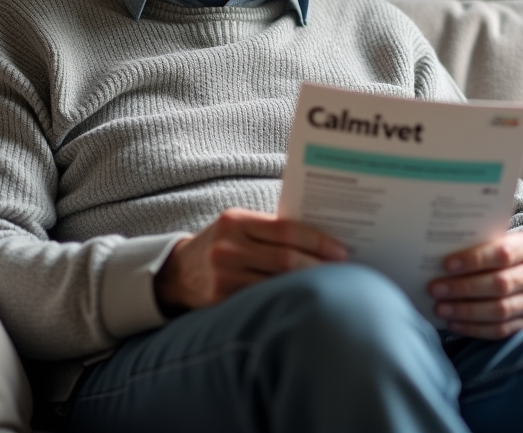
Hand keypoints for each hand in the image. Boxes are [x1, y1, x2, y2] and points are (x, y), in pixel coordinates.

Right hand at [154, 208, 347, 314]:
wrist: (178, 272)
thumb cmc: (223, 244)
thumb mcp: (240, 225)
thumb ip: (272, 228)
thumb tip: (324, 236)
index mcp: (236, 221)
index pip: (286, 230)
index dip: (317, 241)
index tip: (341, 250)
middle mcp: (227, 247)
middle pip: (285, 260)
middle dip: (318, 266)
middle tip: (344, 271)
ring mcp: (222, 276)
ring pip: (276, 283)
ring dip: (306, 286)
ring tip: (330, 286)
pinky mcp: (220, 301)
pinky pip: (262, 300)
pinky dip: (285, 299)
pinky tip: (302, 300)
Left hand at [428, 231, 522, 338]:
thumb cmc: (498, 256)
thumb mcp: (493, 244)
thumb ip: (475, 247)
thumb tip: (437, 257)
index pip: (503, 253)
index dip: (475, 259)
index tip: (447, 265)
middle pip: (500, 284)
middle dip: (464, 288)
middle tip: (435, 289)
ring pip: (500, 310)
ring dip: (466, 311)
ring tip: (440, 308)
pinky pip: (500, 330)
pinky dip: (474, 328)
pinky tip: (453, 323)